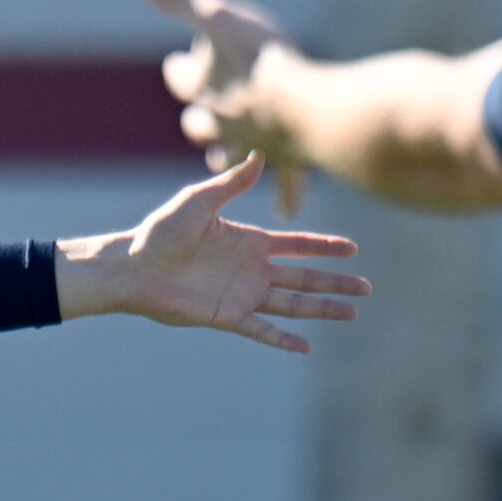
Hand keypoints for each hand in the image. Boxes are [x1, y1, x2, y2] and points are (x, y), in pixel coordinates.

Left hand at [59, 157, 367, 354]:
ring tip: (352, 314)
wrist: (133, 266)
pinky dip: (284, 339)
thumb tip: (259, 154)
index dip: (325, 247)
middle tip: (367, 286)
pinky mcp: (226, 316)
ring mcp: (241, 295)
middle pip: (304, 278)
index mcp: (248, 241)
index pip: (297, 245)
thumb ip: (232, 183)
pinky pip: (262, 330)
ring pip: (292, 305)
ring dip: (322, 309)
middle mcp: (251, 270)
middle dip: (335, 282)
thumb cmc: (161, 230)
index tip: (352, 249)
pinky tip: (307, 346)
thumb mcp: (199, 200)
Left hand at [131, 0, 307, 216]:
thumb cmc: (262, 58)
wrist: (305, 108)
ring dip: (225, 152)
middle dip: (197, 117)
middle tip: (198, 112)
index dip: (180, 68)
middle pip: (198, 123)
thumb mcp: (216, 15)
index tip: (178, 62)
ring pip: (229, 154)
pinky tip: (283, 211)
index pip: (179, 76)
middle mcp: (222, 121)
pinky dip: (284, 196)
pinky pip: (284, 184)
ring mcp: (252, 144)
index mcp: (203, 87)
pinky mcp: (286, 161)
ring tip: (222, 153)